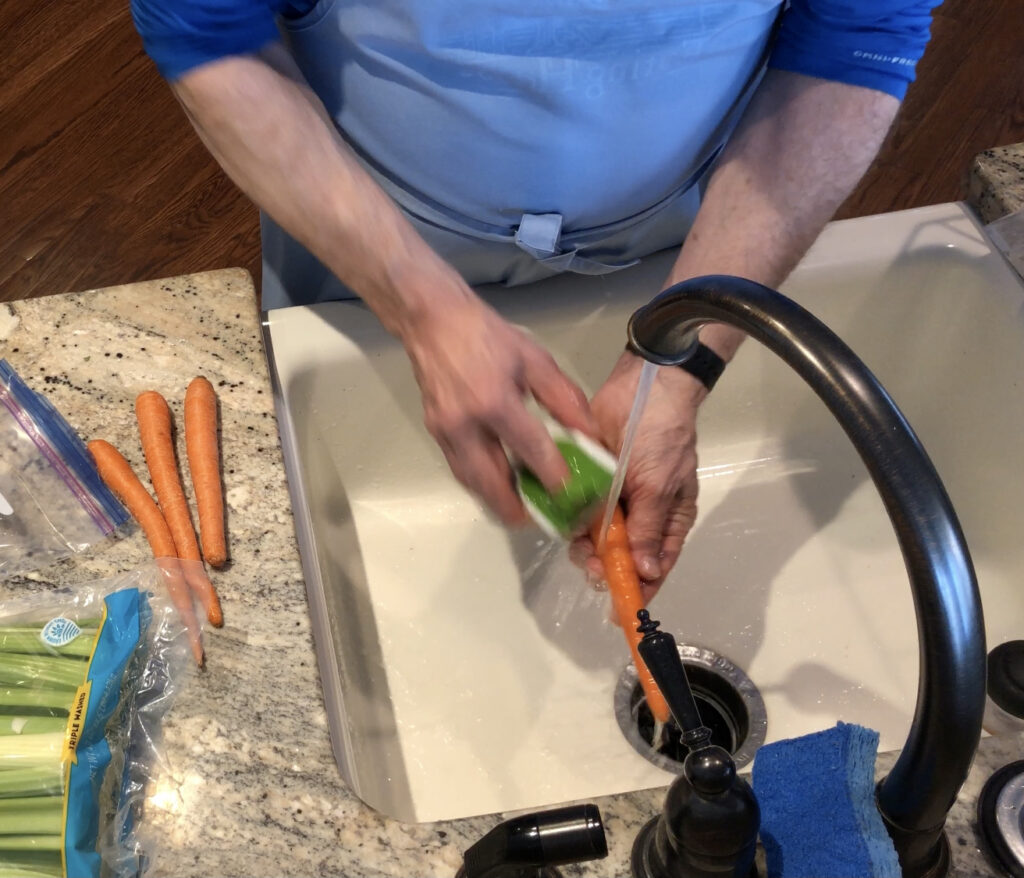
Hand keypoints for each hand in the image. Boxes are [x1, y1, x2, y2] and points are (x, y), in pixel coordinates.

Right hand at [403, 295, 596, 524]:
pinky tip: (502, 483)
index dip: (553, 477)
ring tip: (525, 507)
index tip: (572, 495)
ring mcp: (446, 433)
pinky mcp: (436, 435)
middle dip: (519, 508)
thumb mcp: (534, 360)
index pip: (530, 451)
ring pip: (474, 484)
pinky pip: (461, 471)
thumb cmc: (487, 336)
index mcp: (495, 402)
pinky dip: (483, 484)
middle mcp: (466, 425)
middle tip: (545, 516)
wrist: (433, 322)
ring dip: (499, 501)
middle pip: (493, 484)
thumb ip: (563, 399)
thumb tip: (587, 433)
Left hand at [571, 351, 704, 600]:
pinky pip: (579, 510)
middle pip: (620, 557)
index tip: (620, 612)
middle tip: (590, 566)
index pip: (654, 566)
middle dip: (605, 567)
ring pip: (595, 538)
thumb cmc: (661, 435)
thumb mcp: (659, 485)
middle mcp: (640, 515)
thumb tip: (648, 571)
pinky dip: (572, 521)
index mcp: (666, 519)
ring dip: (585, 546)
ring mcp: (614, 499)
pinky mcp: (591, 481)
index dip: (638, 590)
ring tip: (578, 543)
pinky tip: (564, 524)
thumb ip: (648, 528)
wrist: (642, 384)